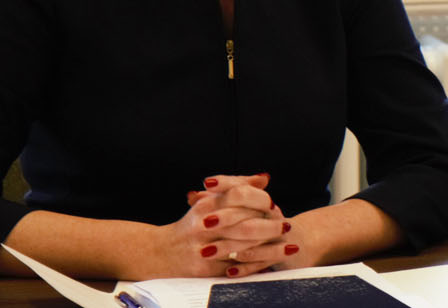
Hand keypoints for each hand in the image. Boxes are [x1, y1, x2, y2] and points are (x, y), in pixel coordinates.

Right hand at [155, 174, 294, 277]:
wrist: (159, 252)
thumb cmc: (192, 225)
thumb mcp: (209, 202)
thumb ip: (237, 187)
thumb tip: (264, 178)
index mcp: (205, 206)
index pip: (238, 196)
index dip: (260, 200)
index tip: (274, 206)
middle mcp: (203, 226)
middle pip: (244, 223)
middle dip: (270, 227)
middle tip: (287, 227)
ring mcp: (203, 248)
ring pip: (242, 247)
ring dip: (268, 247)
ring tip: (288, 245)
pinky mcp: (204, 269)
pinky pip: (235, 267)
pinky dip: (255, 265)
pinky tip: (270, 263)